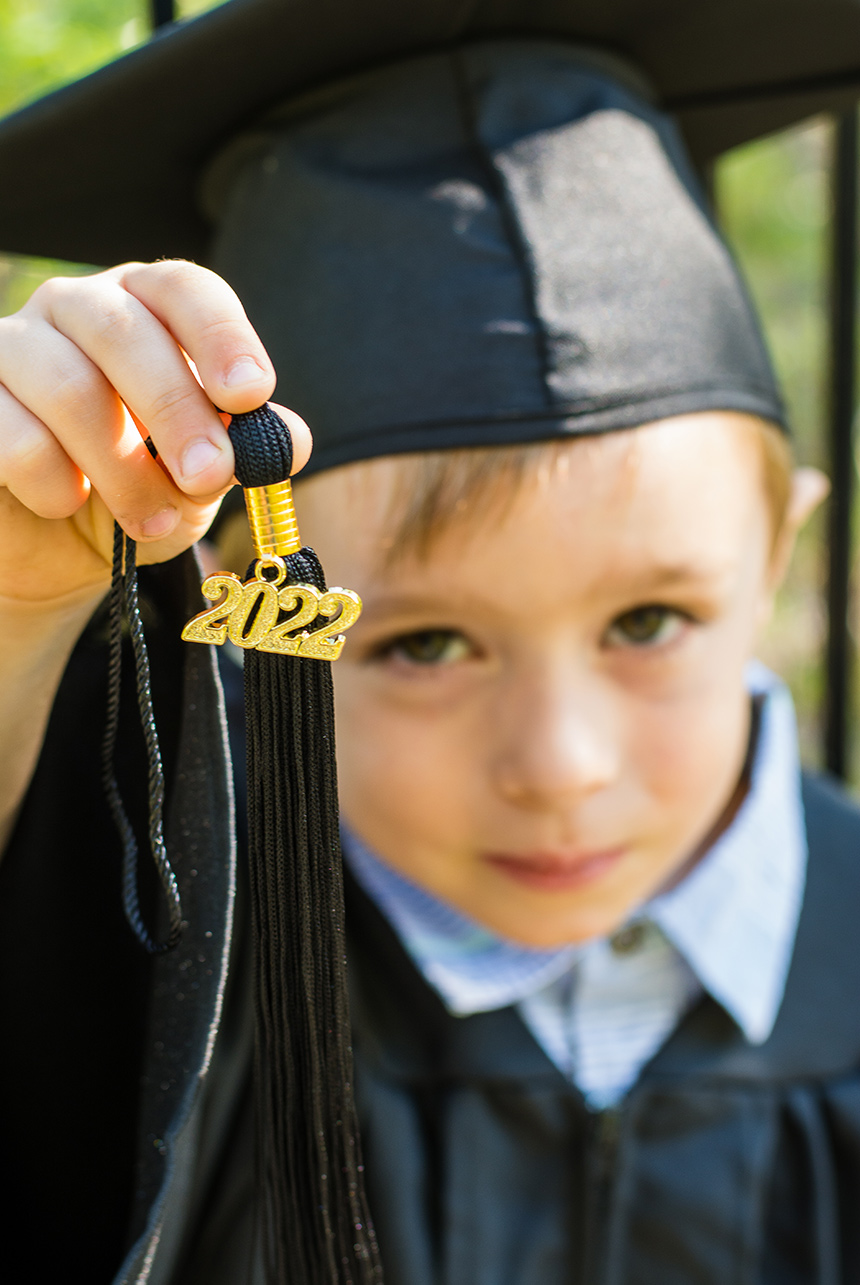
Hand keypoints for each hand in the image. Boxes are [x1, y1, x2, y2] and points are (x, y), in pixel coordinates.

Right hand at [0, 259, 311, 610]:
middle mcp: (76, 310)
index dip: (220, 336)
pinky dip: (55, 484)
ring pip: (69, 387)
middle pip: (126, 333)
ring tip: (152, 521)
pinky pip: (13, 436)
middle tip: (210, 475)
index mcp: (146, 308)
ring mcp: (12, 348)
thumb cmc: (140, 490)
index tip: (250, 394)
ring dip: (123, 469)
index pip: (184, 289)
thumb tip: (289, 439)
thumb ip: (246, 450)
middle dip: (178, 412)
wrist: (57, 548)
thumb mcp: (203, 476)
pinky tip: (69, 504)